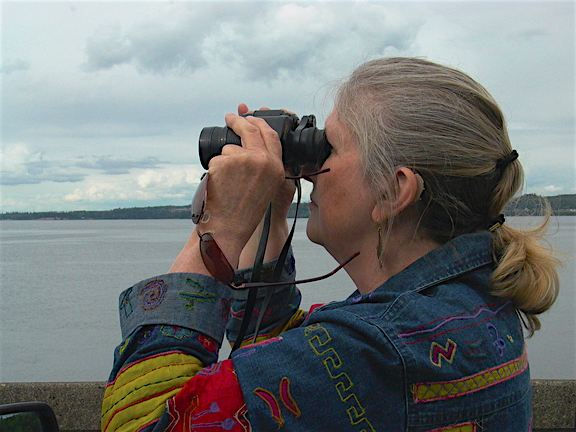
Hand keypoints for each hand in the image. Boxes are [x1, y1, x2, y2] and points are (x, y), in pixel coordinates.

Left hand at [200, 106, 285, 265]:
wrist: (228, 227)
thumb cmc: (244, 211)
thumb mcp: (267, 187)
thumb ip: (265, 165)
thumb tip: (251, 140)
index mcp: (276, 168)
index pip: (270, 135)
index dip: (260, 123)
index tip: (251, 117)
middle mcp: (263, 161)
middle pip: (249, 129)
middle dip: (238, 121)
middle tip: (230, 118)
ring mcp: (243, 160)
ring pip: (229, 148)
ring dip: (224, 160)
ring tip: (226, 183)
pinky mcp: (225, 162)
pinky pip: (216, 159)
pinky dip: (214, 170)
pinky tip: (218, 185)